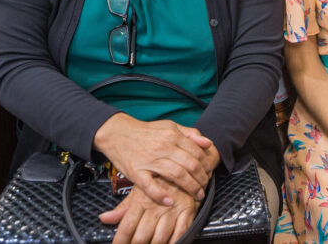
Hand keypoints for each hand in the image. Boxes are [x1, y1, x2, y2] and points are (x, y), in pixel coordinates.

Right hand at [94, 113, 219, 205]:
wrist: (117, 133)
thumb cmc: (146, 132)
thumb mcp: (169, 126)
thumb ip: (189, 134)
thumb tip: (208, 143)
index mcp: (172, 135)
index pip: (197, 152)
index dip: (206, 164)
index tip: (210, 173)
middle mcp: (163, 147)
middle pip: (190, 165)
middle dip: (201, 178)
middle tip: (205, 187)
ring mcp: (149, 160)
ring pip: (176, 175)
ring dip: (190, 187)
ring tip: (197, 195)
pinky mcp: (136, 172)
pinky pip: (150, 187)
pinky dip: (161, 196)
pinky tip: (170, 202)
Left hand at [100, 184, 197, 243]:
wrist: (184, 166)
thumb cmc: (159, 180)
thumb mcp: (138, 190)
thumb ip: (122, 208)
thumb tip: (103, 218)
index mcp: (141, 201)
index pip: (126, 227)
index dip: (120, 242)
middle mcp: (155, 207)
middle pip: (141, 237)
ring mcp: (172, 210)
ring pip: (160, 238)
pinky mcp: (187, 211)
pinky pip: (180, 233)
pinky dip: (174, 242)